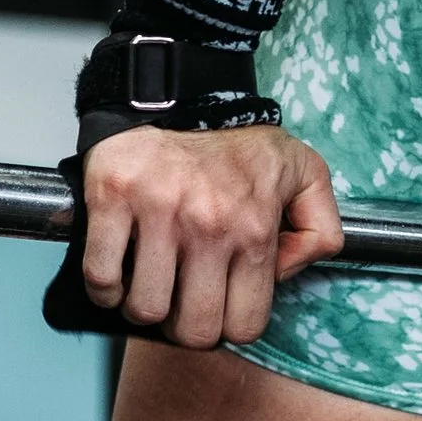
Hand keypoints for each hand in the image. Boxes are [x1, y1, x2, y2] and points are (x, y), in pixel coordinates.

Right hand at [79, 123, 344, 348]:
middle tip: (182, 298)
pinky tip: (119, 270)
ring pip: (145, 309)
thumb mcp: (304, 174)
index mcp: (255, 228)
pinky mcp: (114, 199)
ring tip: (151, 280)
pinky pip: (100, 276)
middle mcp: (209, 226)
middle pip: (192, 329)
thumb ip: (321, 228)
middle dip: (185, 325)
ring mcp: (158, 213)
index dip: (228, 322)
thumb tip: (290, 272)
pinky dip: (104, 286)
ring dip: (143, 305)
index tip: (218, 303)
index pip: (243, 325)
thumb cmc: (237, 139)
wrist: (180, 91)